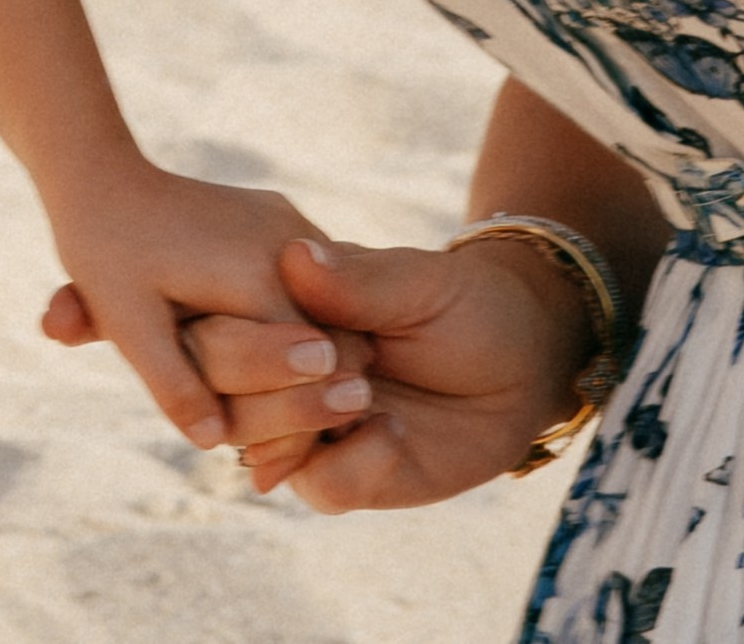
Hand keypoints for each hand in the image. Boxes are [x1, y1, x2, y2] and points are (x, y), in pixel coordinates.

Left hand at [38, 158, 345, 451]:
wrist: (101, 174)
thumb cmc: (107, 252)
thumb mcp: (129, 326)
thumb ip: (175, 384)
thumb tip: (215, 442)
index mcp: (259, 272)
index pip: (318, 361)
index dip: (301, 420)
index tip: (267, 469)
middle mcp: (289, 240)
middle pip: (338, 337)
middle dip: (315, 397)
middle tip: (269, 458)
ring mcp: (288, 223)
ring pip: (330, 311)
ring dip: (312, 363)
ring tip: (266, 420)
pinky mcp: (279, 219)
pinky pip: (311, 285)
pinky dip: (300, 328)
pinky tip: (263, 366)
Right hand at [187, 230, 593, 506]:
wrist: (520, 362)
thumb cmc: (462, 302)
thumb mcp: (418, 282)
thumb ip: (356, 281)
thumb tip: (294, 256)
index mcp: (284, 308)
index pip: (223, 321)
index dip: (249, 333)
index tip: (306, 328)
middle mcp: (284, 371)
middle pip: (225, 389)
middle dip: (268, 383)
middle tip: (339, 364)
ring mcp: (311, 426)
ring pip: (259, 445)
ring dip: (301, 425)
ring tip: (363, 394)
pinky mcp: (348, 475)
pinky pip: (321, 487)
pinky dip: (352, 465)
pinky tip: (391, 432)